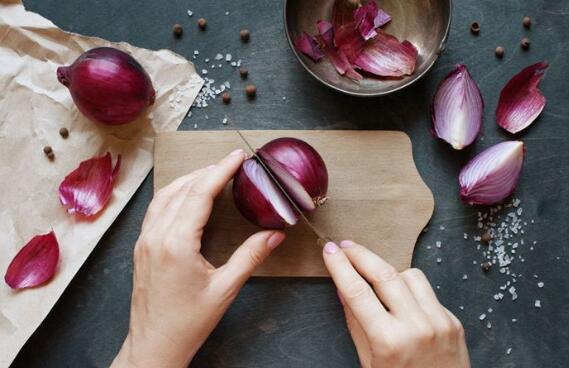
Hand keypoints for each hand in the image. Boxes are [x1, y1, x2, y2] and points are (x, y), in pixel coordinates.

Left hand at [112, 149, 285, 367]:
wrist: (153, 345)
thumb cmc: (187, 322)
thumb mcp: (225, 289)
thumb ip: (250, 257)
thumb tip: (274, 235)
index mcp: (177, 243)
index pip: (201, 193)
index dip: (221, 170)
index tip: (238, 156)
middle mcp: (156, 235)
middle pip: (183, 188)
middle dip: (208, 171)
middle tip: (232, 163)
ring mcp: (145, 240)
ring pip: (166, 195)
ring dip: (189, 179)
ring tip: (212, 173)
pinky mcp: (142, 246)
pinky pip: (157, 208)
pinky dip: (174, 194)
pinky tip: (187, 195)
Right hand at [323, 241, 469, 367]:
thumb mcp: (368, 361)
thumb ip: (355, 323)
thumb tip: (343, 289)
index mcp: (389, 341)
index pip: (357, 292)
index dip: (340, 266)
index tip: (329, 250)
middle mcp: (417, 327)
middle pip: (384, 274)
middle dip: (361, 254)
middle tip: (345, 246)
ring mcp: (439, 322)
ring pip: (410, 275)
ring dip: (389, 272)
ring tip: (375, 279)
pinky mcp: (453, 321)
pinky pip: (427, 291)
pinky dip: (410, 290)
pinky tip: (401, 300)